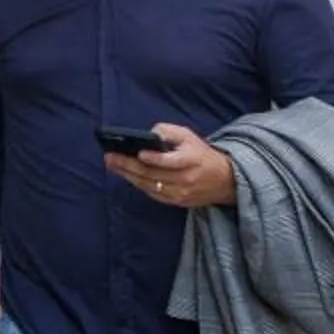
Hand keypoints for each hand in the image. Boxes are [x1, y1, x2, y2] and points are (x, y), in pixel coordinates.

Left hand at [104, 121, 235, 208]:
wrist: (224, 180)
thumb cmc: (201, 154)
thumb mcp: (189, 136)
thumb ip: (168, 132)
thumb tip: (149, 135)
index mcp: (191, 160)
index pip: (170, 161)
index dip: (154, 158)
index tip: (138, 153)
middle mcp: (185, 178)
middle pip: (153, 174)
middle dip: (128, 165)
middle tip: (110, 157)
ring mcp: (180, 193)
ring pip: (149, 185)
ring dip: (128, 175)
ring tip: (112, 165)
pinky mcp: (177, 202)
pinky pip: (153, 194)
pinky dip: (138, 184)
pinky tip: (126, 175)